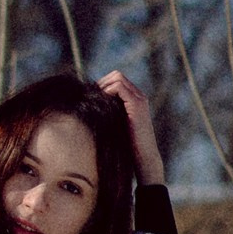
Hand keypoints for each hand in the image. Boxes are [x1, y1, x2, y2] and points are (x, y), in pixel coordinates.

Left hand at [96, 69, 164, 185]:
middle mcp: (139, 96)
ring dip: (103, 87)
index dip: (102, 85)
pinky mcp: (137, 104)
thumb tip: (89, 104)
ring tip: (95, 101)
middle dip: (102, 83)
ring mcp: (140, 99)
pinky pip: (119, 87)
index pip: (116, 80)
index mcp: (135, 99)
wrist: (143, 158)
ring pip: (117, 77)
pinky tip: (101, 104)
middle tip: (91, 98)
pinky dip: (107, 91)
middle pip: (116, 75)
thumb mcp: (115, 124)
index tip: (92, 98)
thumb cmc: (128, 145)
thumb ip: (109, 112)